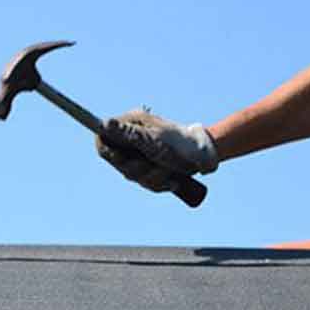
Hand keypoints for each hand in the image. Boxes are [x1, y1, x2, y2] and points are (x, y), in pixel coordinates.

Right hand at [95, 109, 219, 191]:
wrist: (206, 155)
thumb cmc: (180, 142)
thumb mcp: (153, 139)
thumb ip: (127, 134)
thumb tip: (103, 124)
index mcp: (129, 126)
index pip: (103, 141)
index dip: (107, 152)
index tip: (120, 159)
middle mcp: (132, 140)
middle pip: (117, 163)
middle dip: (137, 169)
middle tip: (156, 164)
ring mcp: (140, 155)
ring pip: (132, 175)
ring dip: (151, 178)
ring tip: (169, 171)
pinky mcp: (150, 169)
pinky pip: (145, 183)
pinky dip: (159, 184)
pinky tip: (173, 181)